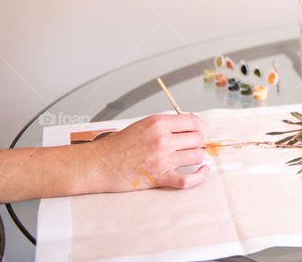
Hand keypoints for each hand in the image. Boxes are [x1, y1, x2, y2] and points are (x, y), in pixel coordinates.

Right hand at [88, 114, 208, 191]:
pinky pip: (188, 179)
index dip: (197, 127)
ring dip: (197, 156)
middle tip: (191, 144)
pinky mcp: (159, 178)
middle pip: (198, 138)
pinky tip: (202, 171)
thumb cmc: (118, 145)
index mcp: (158, 124)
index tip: (194, 130)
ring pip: (197, 156)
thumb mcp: (143, 124)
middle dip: (197, 141)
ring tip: (191, 156)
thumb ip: (166, 124)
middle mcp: (162, 140)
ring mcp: (162, 160)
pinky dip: (200, 176)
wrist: (99, 164)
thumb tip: (190, 125)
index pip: (194, 122)